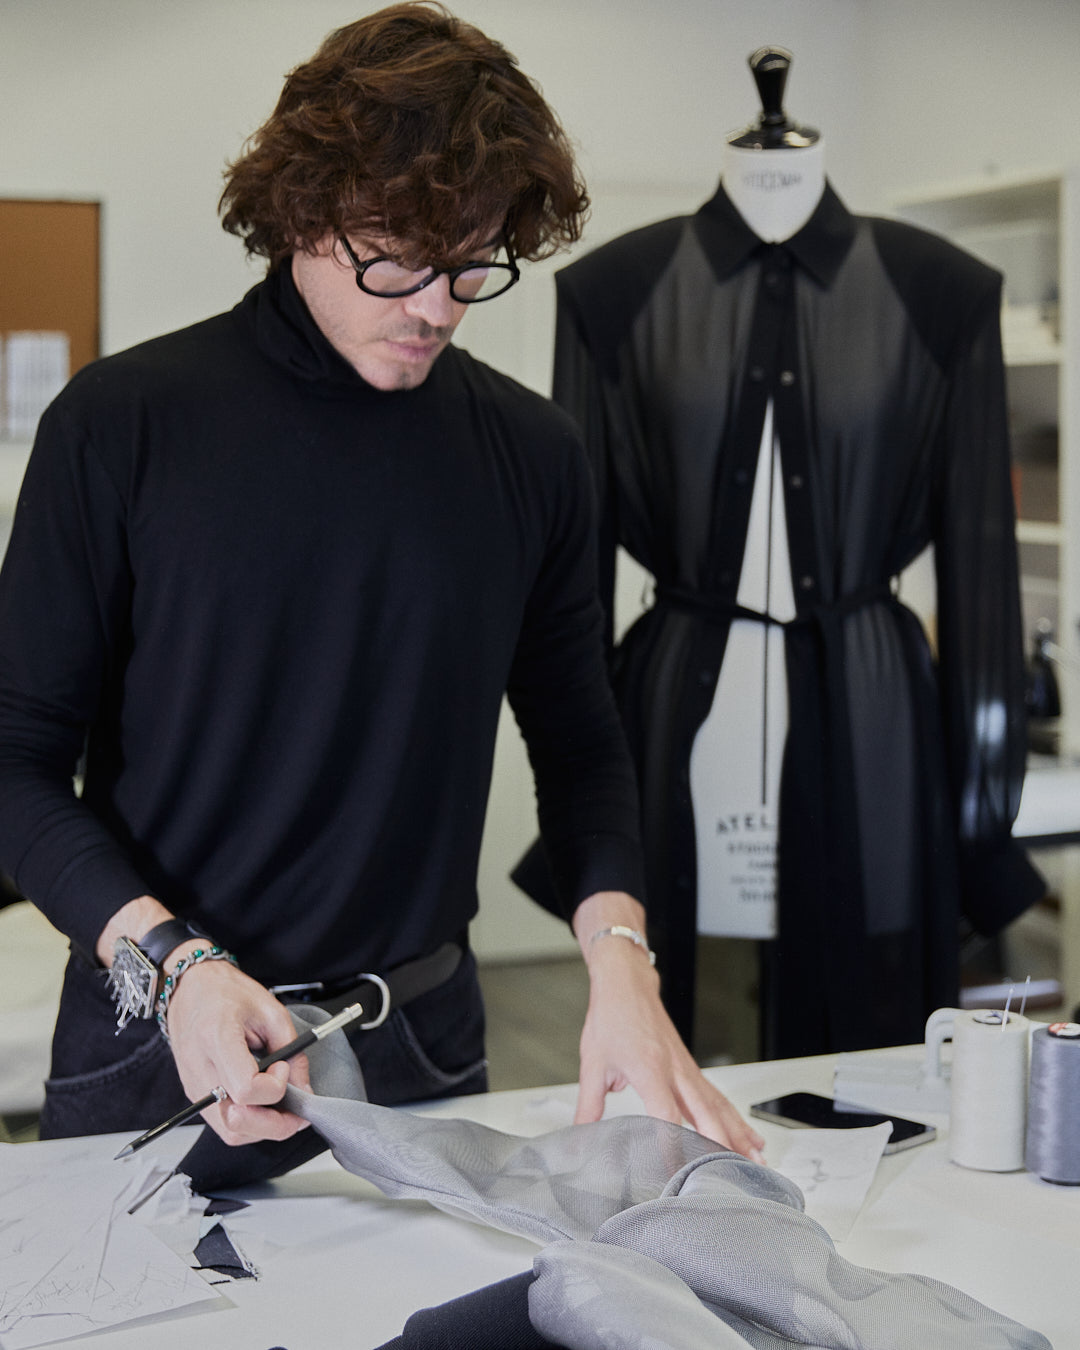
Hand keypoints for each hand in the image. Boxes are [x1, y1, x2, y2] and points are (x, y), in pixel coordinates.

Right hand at [163, 948, 312, 1144]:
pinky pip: (223, 1124)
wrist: (190, 988)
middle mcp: (199, 1069)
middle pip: (237, 1122)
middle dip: (275, 1124)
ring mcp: (193, 1086)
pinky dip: (249, 1123)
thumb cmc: (227, 992)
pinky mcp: (193, 1094)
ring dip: (263, 1127)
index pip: (245, 1088)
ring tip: (283, 1107)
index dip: (274, 1087)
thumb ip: (291, 1052)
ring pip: (230, 1132)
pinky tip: (264, 1105)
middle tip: (297, 1109)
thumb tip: (303, 1090)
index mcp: (216, 1038)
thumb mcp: (270, 1011)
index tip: (283, 1066)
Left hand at [572, 894, 765, 1162]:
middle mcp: (674, 1070)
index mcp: (649, 1069)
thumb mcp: (592, 1063)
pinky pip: (718, 1097)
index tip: (679, 1170)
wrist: (628, 984)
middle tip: (736, 1174)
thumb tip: (578, 1136)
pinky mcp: (691, 1068)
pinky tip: (750, 1136)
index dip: (673, 1143)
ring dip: (739, 1136)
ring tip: (756, 1162)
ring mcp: (686, 1069)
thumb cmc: (612, 1018)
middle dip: (721, 1146)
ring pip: (718, 1106)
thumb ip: (588, 1104)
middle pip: (704, 1113)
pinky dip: (736, 1119)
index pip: (666, 1114)